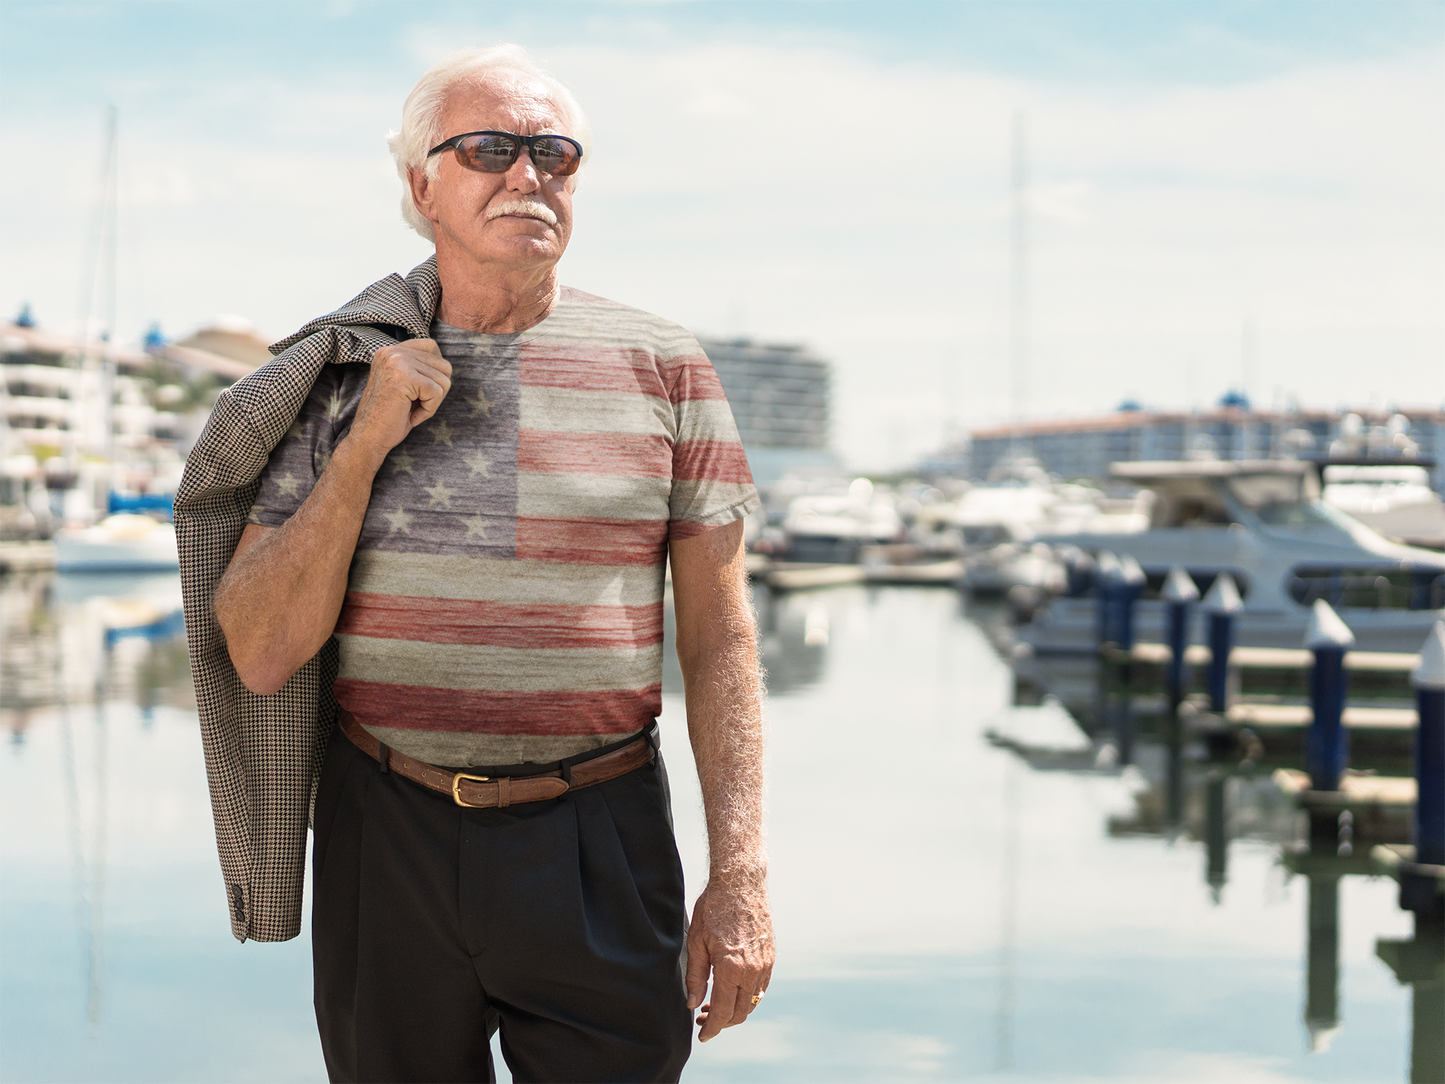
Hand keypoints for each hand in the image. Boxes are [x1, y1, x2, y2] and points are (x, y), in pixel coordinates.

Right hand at [347, 338, 450, 466]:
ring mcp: (396, 361)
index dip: (435, 372)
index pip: (431, 346)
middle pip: (443, 365)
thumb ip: (419, 369)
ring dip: (432, 402)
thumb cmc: (390, 417)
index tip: (418, 391)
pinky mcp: (403, 377)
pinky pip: (436, 393)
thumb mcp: (405, 385)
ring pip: (444, 380)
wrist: (368, 438)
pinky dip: (429, 410)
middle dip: (436, 391)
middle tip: (414, 405)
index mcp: (390, 351)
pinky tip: (411, 416)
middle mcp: (392, 351)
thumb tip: (447, 367)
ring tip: (410, 410)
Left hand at [685, 877, 772, 1041]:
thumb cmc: (714, 909)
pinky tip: (733, 990)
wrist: (740, 883)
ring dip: (736, 1010)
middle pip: (740, 1013)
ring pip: (752, 1002)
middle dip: (722, 1023)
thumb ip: (696, 976)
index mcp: (731, 969)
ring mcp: (764, 964)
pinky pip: (761, 987)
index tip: (702, 1035)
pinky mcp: (770, 957)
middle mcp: (752, 970)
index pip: (723, 1012)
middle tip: (704, 1019)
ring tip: (716, 1005)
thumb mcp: (696, 942)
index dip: (712, 1028)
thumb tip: (693, 1004)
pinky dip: (748, 997)